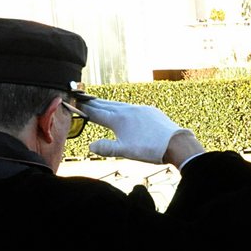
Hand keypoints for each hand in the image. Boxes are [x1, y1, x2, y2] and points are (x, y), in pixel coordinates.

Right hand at [80, 98, 195, 165]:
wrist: (176, 143)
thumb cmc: (150, 148)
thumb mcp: (125, 151)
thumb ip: (106, 148)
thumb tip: (91, 146)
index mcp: (118, 119)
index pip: (97, 112)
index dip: (84, 109)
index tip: (74, 104)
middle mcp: (128, 110)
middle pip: (106, 105)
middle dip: (94, 103)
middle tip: (83, 98)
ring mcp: (140, 109)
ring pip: (120, 104)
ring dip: (108, 104)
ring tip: (101, 103)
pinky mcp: (151, 111)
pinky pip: (132, 107)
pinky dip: (123, 107)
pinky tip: (125, 110)